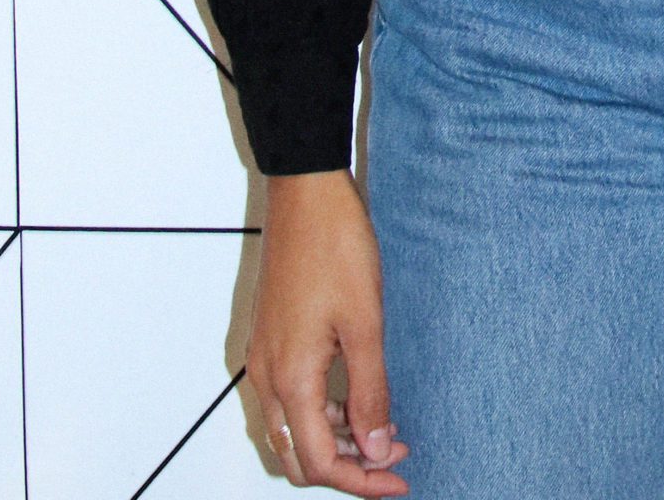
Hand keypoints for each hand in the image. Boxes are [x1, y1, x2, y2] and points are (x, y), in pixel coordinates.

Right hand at [243, 169, 411, 492]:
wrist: (304, 193)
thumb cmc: (336, 248)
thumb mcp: (365, 323)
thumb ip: (370, 392)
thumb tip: (378, 451)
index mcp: (289, 379)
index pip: (319, 462)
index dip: (361, 481)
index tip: (400, 480)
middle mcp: (266, 377)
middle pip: (297, 457)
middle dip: (346, 468)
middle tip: (396, 457)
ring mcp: (263, 358)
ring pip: (291, 430)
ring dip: (334, 440)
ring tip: (387, 429)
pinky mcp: (269, 340)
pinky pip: (289, 399)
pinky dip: (321, 412)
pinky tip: (358, 397)